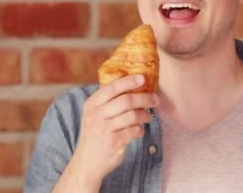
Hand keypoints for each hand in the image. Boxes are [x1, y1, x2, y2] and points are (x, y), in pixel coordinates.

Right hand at [56, 75, 158, 190]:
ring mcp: (104, 129)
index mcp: (91, 105)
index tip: (143, 78)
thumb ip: (107, 102)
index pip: (111, 88)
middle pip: (126, 100)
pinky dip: (140, 130)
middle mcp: (96, 116)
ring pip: (133, 115)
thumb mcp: (94, 116)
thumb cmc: (94, 136)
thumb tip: (132, 86)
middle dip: (145, 98)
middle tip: (155, 99)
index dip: (128, 81)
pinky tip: (139, 131)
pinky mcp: (113, 142)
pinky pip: (135, 131)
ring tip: (148, 117)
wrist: (86, 164)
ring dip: (145, 115)